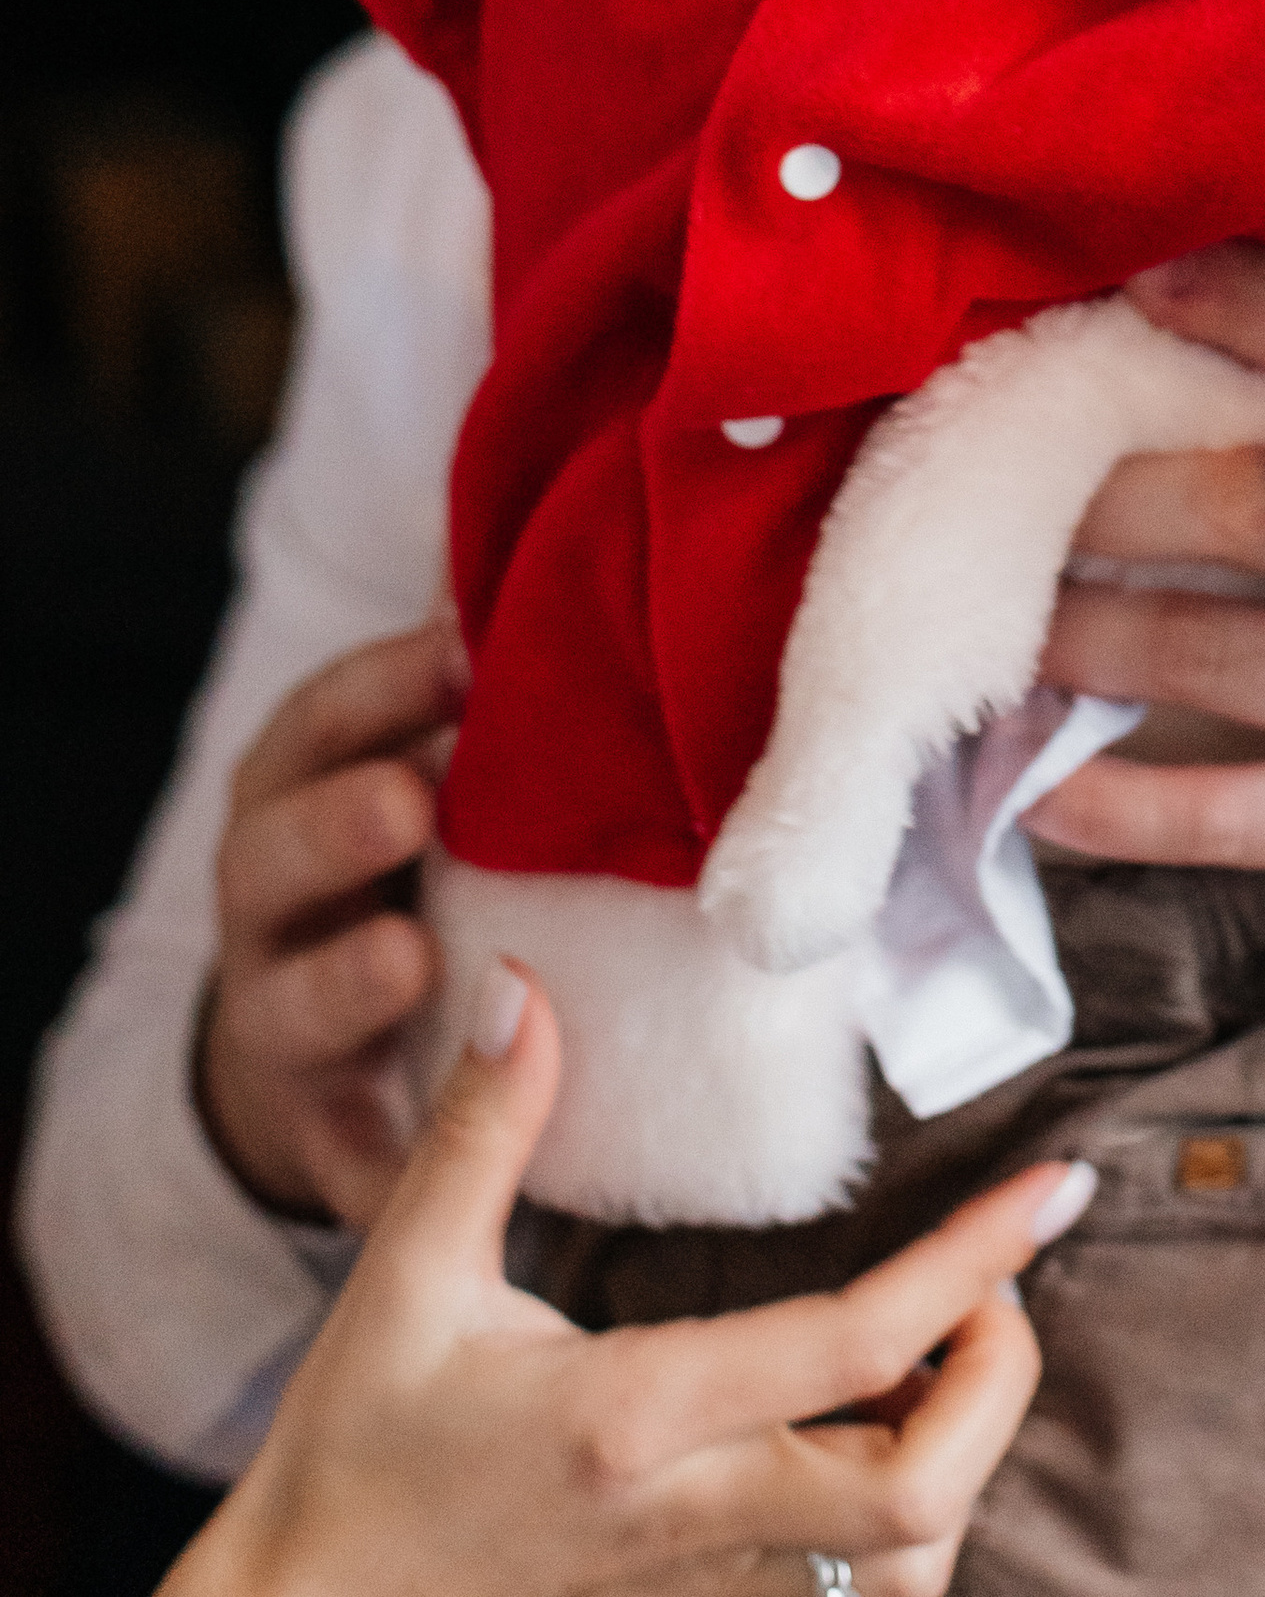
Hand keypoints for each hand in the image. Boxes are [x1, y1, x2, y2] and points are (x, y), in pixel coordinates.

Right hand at [163, 963, 1076, 1596]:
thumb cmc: (348, 1456)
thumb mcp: (405, 1279)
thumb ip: (480, 1129)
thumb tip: (520, 982)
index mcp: (633, 1417)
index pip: (857, 1347)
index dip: (975, 1265)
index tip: (1053, 1186)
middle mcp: (688, 1520)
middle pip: (920, 1498)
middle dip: (997, 1387)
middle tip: (994, 1292)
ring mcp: (695, 1591)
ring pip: (897, 1572)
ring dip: (952, 1464)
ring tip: (943, 1357)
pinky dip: (894, 1536)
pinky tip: (874, 1445)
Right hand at [199, 623, 466, 1228]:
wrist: (322, 1039)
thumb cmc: (404, 862)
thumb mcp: (409, 762)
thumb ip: (461, 674)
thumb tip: (546, 532)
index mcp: (297, 792)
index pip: (319, 721)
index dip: (381, 684)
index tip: (459, 649)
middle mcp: (272, 902)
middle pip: (276, 853)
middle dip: (339, 823)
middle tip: (410, 801)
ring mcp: (283, 1020)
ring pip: (292, 1001)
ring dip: (349, 981)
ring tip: (412, 959)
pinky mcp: (320, 1131)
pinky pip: (344, 1158)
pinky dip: (377, 1170)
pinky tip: (414, 1179)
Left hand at [1026, 250, 1264, 955]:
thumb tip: (1206, 358)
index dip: (1252, 304)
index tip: (1139, 287)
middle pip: (1257, 498)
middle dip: (1114, 493)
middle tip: (1017, 483)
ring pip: (1218, 652)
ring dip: (1085, 634)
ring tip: (1002, 617)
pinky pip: (1234, 813)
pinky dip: (1121, 807)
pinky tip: (1035, 793)